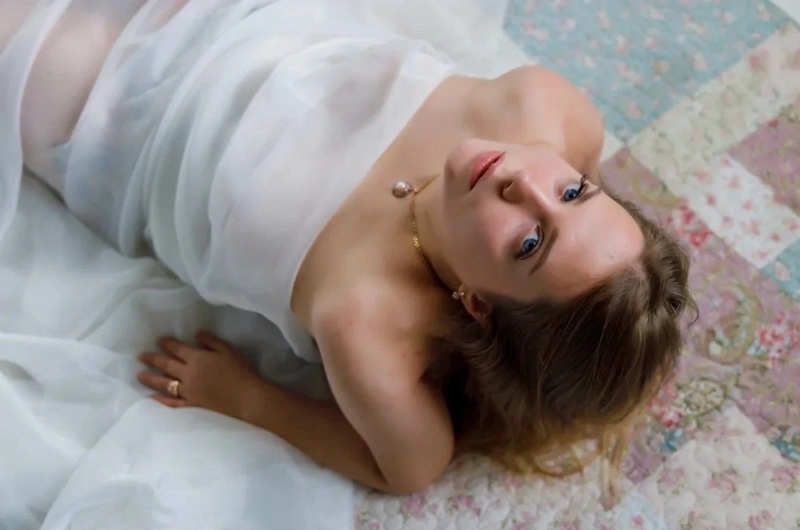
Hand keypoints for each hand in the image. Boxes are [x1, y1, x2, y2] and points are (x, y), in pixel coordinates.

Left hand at [137, 330, 262, 419]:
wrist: (247, 398)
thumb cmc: (241, 372)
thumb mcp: (229, 350)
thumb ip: (212, 341)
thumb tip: (197, 333)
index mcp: (198, 359)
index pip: (178, 349)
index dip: (168, 344)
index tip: (158, 340)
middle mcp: (188, 374)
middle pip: (167, 365)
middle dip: (153, 359)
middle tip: (141, 356)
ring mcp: (188, 391)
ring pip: (165, 383)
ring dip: (151, 378)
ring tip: (139, 375)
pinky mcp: (192, 405)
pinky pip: (172, 403)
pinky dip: (161, 400)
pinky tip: (151, 398)